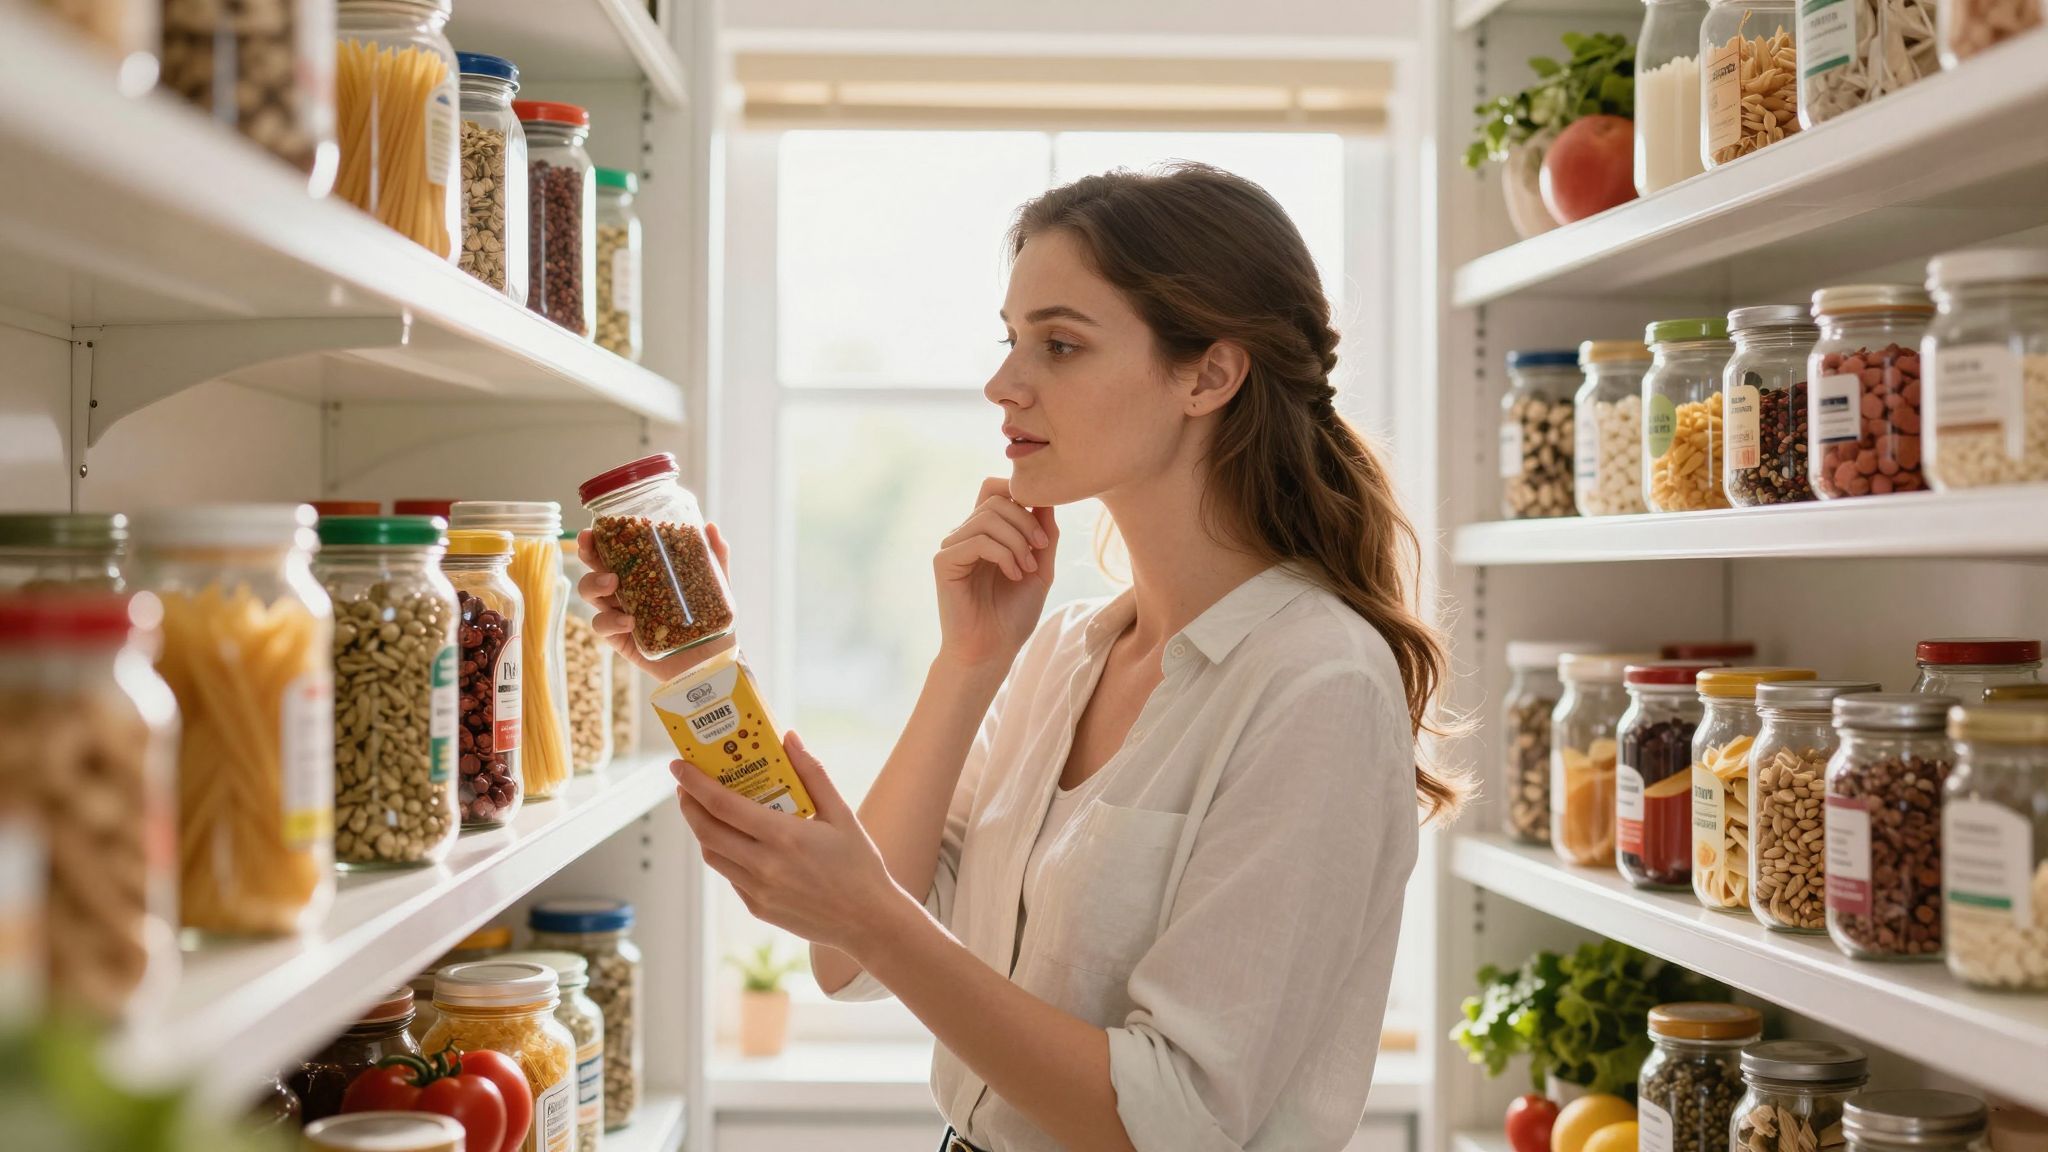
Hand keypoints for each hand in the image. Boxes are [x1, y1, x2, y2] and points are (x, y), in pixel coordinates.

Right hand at [576, 522, 732, 680]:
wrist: (713, 664)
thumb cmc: (712, 623)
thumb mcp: (717, 587)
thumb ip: (715, 557)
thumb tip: (711, 526)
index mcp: (646, 573)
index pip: (618, 549)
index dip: (603, 536)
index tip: (596, 527)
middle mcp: (628, 590)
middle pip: (597, 566)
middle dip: (587, 552)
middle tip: (589, 545)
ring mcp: (621, 613)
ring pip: (591, 592)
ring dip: (594, 583)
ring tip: (612, 583)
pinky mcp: (620, 638)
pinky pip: (602, 625)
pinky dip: (610, 620)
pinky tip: (629, 621)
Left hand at [673, 733, 911, 957]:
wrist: (868, 921)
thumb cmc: (859, 865)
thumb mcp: (841, 814)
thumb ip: (812, 773)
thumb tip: (788, 738)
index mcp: (784, 837)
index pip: (723, 805)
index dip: (695, 783)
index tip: (679, 765)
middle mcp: (764, 865)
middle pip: (706, 831)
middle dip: (689, 804)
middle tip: (685, 784)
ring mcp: (758, 890)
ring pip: (713, 855)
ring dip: (701, 829)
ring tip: (705, 809)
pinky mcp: (758, 907)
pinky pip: (729, 875)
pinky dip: (723, 852)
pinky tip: (734, 839)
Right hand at [934, 478, 1057, 671]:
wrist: (992, 651)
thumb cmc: (1013, 614)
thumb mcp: (1040, 568)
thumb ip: (1044, 534)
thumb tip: (1047, 498)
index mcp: (986, 532)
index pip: (995, 488)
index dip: (1021, 494)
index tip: (1043, 530)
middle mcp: (965, 534)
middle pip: (997, 499)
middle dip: (1027, 522)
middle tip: (1040, 553)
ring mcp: (952, 546)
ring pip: (988, 517)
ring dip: (1018, 542)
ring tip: (1027, 569)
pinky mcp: (944, 562)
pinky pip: (977, 540)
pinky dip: (1004, 555)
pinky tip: (1013, 576)